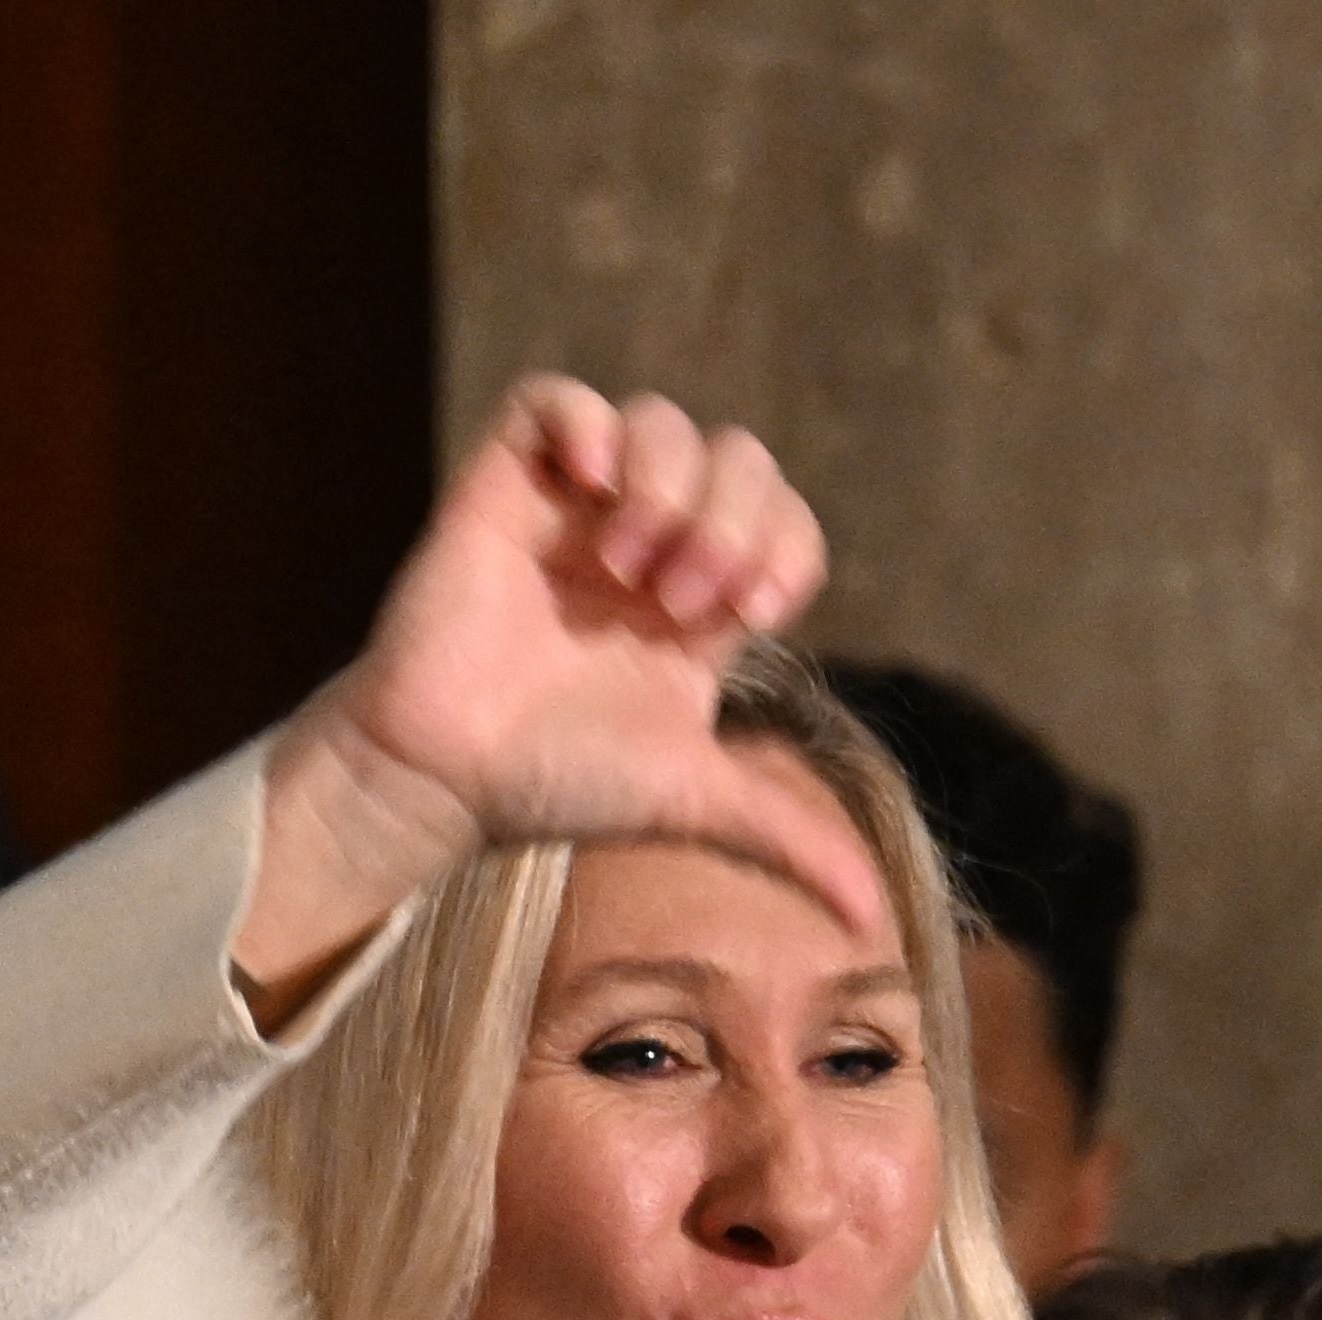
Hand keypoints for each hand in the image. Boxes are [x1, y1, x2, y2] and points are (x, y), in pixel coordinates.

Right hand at [234, 377, 861, 1009]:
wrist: (447, 778)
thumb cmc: (557, 785)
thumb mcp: (694, 801)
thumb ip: (788, 838)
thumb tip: (873, 920)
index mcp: (702, 602)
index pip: (784, 520)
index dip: (788, 543)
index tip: (752, 611)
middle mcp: (648, 542)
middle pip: (738, 457)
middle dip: (732, 517)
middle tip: (688, 599)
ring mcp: (576, 508)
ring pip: (659, 420)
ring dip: (668, 486)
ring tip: (629, 570)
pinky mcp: (506, 485)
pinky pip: (554, 398)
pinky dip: (586, 423)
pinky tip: (589, 484)